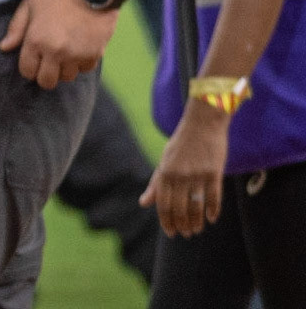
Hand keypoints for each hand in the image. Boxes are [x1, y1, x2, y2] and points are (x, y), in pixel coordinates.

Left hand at [0, 0, 116, 88]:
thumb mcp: (29, 4)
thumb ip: (16, 28)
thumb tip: (4, 47)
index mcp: (36, 41)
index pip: (27, 71)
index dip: (28, 68)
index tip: (32, 61)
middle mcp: (55, 52)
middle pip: (47, 82)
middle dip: (44, 75)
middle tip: (47, 63)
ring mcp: (76, 55)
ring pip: (67, 77)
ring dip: (64, 69)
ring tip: (64, 54)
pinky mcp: (94, 54)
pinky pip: (84, 70)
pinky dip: (81, 64)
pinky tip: (78, 50)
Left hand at [140, 101, 227, 237]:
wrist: (202, 123)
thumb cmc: (181, 144)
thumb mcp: (164, 161)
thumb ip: (156, 184)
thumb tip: (143, 203)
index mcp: (164, 172)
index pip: (163, 204)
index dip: (166, 221)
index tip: (171, 232)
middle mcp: (179, 175)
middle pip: (179, 208)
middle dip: (182, 225)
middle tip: (185, 234)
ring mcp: (198, 174)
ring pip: (197, 206)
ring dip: (196, 222)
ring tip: (196, 230)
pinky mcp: (215, 173)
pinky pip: (214, 197)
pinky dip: (213, 211)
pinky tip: (211, 219)